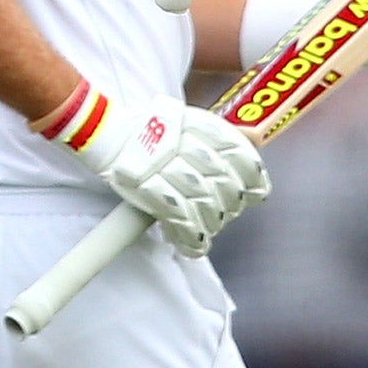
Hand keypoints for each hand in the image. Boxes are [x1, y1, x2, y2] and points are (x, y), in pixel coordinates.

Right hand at [78, 94, 269, 257]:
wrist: (110, 136)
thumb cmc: (153, 132)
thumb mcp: (191, 123)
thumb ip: (224, 133)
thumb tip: (257, 137)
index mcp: (199, 125)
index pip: (240, 154)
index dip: (252, 178)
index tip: (254, 192)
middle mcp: (186, 144)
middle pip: (225, 184)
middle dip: (230, 205)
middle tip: (224, 212)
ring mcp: (167, 167)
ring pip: (206, 205)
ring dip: (211, 223)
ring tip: (207, 227)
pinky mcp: (150, 188)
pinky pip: (181, 219)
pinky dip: (192, 237)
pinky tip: (195, 244)